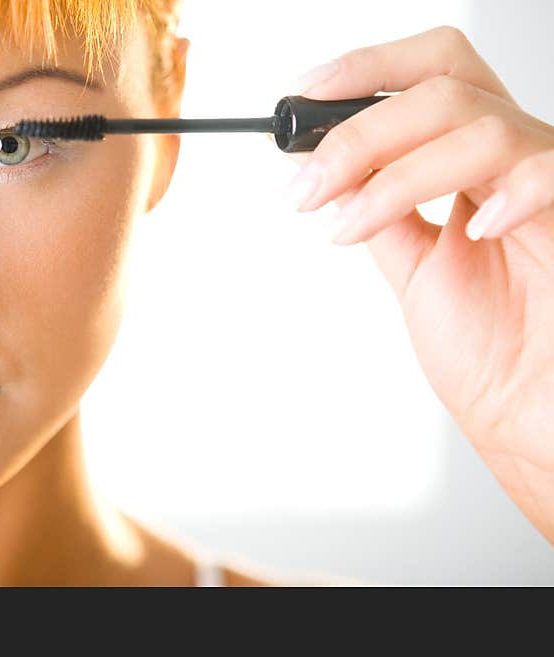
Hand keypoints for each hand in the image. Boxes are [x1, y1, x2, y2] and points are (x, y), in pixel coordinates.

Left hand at [284, 26, 553, 542]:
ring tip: (348, 226)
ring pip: (477, 126)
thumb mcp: (409, 264)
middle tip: (309, 186)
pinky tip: (467, 232)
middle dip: (361, 132)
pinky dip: (501, 193)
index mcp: (470, 163)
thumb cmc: (486, 347)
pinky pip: (544, 172)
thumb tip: (318, 165)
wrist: (524, 407)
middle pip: (443, 88)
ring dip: (394, 175)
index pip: (428, 77)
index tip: (303, 100)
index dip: (366, 72)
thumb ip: (374, 208)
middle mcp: (510, 161)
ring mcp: (545, 184)